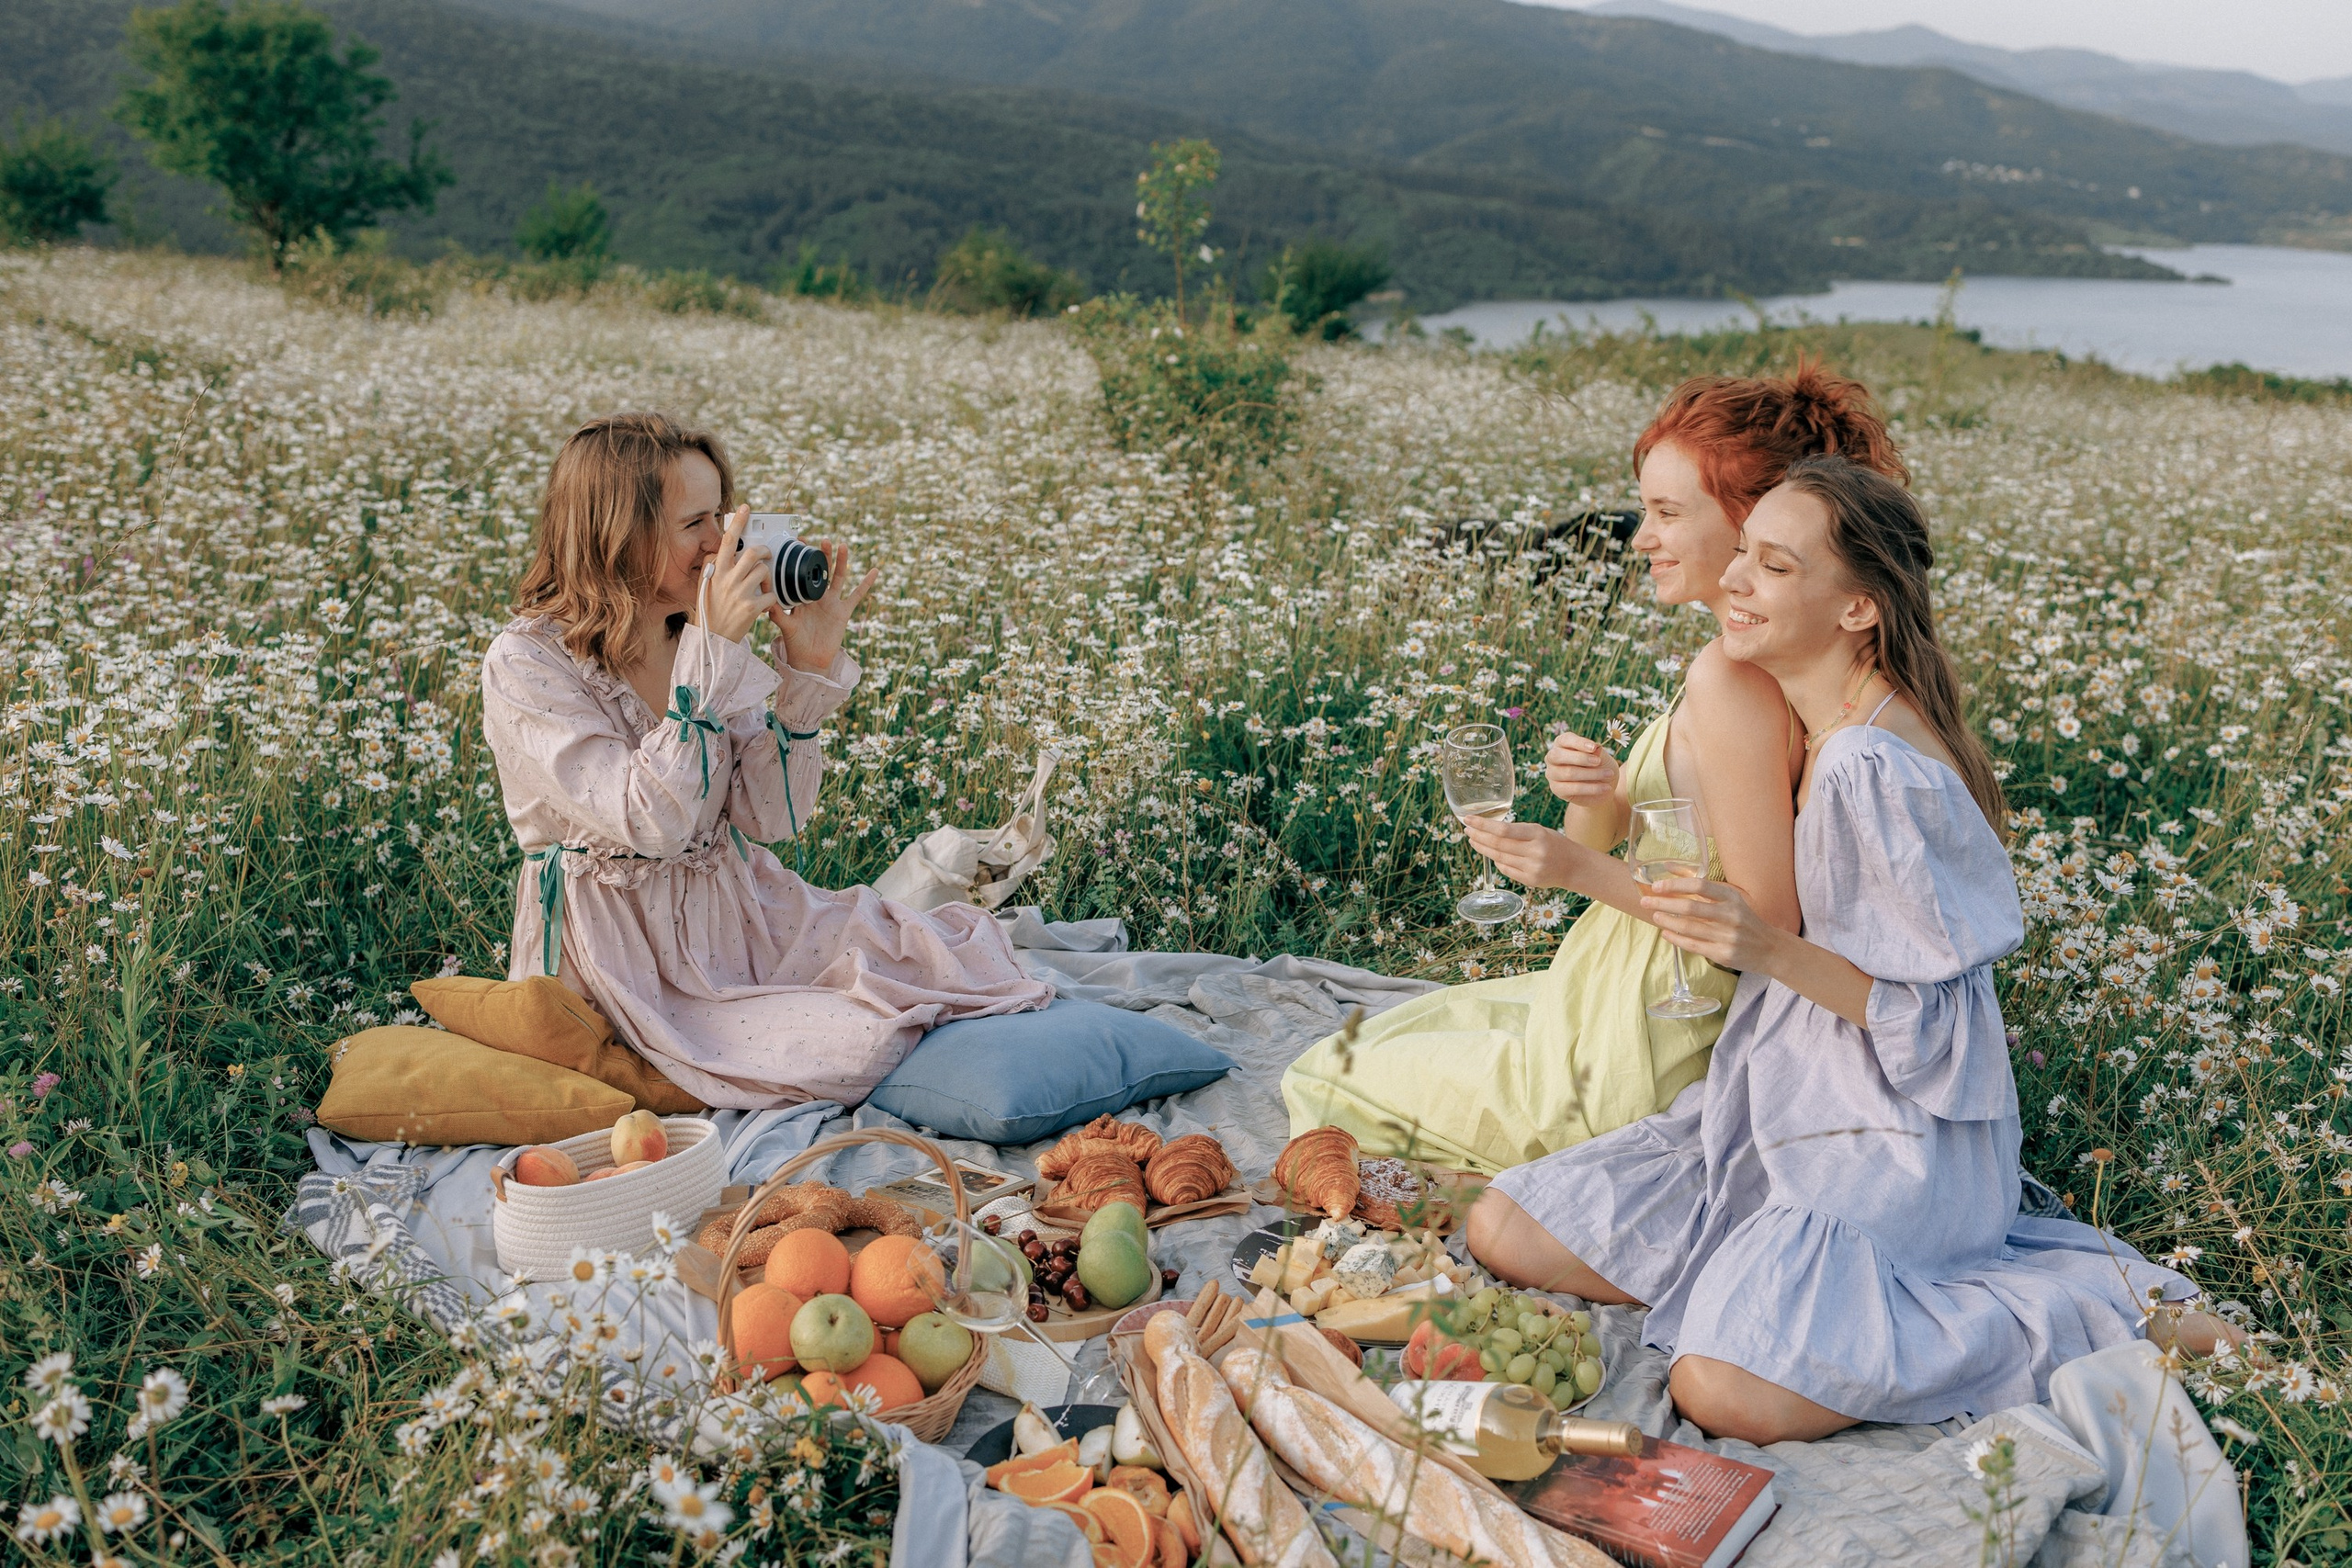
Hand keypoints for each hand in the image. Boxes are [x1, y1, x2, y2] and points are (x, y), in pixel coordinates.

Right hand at [693, 506, 770, 643]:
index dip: (738, 523)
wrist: (712, 638)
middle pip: (752, 553)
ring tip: (763, 584)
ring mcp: (739, 593)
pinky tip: (764, 602)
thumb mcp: (706, 584)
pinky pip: (770, 593)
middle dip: (764, 551)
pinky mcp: (751, 607)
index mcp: (716, 570)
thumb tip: (722, 548)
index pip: (727, 541)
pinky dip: (771, 597)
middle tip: (766, 555)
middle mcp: (727, 579)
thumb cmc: (710, 609)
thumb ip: (715, 565)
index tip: (746, 508)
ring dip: (767, 575)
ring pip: (763, 571)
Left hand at [770, 538, 881, 673]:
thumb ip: (778, 614)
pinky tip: (874, 571)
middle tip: (822, 541)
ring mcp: (831, 603)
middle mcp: (817, 596)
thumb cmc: (795, 644)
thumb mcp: (786, 627)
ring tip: (843, 545)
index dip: (802, 559)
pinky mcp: (843, 611)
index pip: (802, 573)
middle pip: (821, 571)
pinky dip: (866, 584)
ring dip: (841, 562)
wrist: (810, 661)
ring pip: (838, 577)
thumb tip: (767, 602)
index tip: (799, 542)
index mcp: (801, 597)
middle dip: (822, 556)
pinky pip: (857, 595)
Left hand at [1460, 813, 1591, 890]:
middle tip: (1467, 830)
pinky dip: (1497, 861)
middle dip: (1479, 836)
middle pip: (1498, 845)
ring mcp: (1532, 868)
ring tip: (1474, 840)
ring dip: (1483, 849)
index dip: (1483, 825)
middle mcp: (1534, 852)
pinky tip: (1491, 855)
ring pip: (1499, 858)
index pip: (1503, 830)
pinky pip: (1506, 869)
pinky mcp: (1530, 880)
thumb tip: (1487, 831)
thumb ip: (1517, 832)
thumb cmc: (1554, 844)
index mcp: (1537, 834)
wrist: (1574, 866)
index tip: (1468, 819)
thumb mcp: (1539, 831)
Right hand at [1545, 731, 1618, 804]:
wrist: (1603, 787)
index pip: (1565, 739)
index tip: (1594, 747)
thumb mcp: (1602, 757)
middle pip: (1558, 755)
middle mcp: (1552, 758)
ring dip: (1591, 774)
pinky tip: (1606, 788)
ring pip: (1568, 773)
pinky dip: (1592, 788)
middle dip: (1580, 758)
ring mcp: (1552, 774)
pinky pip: (1573, 789)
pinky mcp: (1557, 789)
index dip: (1579, 742)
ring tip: (1608, 774)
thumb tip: (1596, 747)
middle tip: (1598, 762)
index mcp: (1561, 744)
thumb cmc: (1600, 767)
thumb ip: (1597, 752)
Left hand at [1640, 876, 1783, 973]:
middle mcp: (1731, 916)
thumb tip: (1667, 866)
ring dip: (1666, 921)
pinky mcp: (1723, 954)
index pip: (1700, 886)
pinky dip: (1675, 938)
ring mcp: (1727, 936)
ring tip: (1654, 915)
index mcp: (1732, 897)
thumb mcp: (1730, 898)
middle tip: (1645, 901)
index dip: (1676, 885)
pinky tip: (1665, 932)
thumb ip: (1701, 885)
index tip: (1657, 886)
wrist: (1770, 949)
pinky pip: (1693, 945)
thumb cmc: (1744, 920)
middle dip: (1663, 903)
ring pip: (1688, 928)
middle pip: (1690, 907)